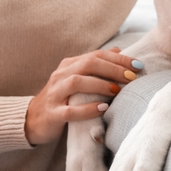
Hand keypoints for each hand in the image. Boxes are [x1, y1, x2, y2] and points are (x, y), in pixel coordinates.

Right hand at [25, 47, 141, 144]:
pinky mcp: (53, 114)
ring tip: (118, 91)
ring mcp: (55, 94)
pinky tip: (103, 109)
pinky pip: (70, 110)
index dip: (118, 59)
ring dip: (101, 85)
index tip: (138, 65)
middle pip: (88, 64)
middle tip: (132, 77)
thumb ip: (95, 65)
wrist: (32, 120)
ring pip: (77, 83)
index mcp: (68, 65)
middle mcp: (60, 76)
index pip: (96, 55)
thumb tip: (118, 50)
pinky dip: (88, 109)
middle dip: (113, 69)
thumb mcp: (76, 78)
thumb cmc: (61, 98)